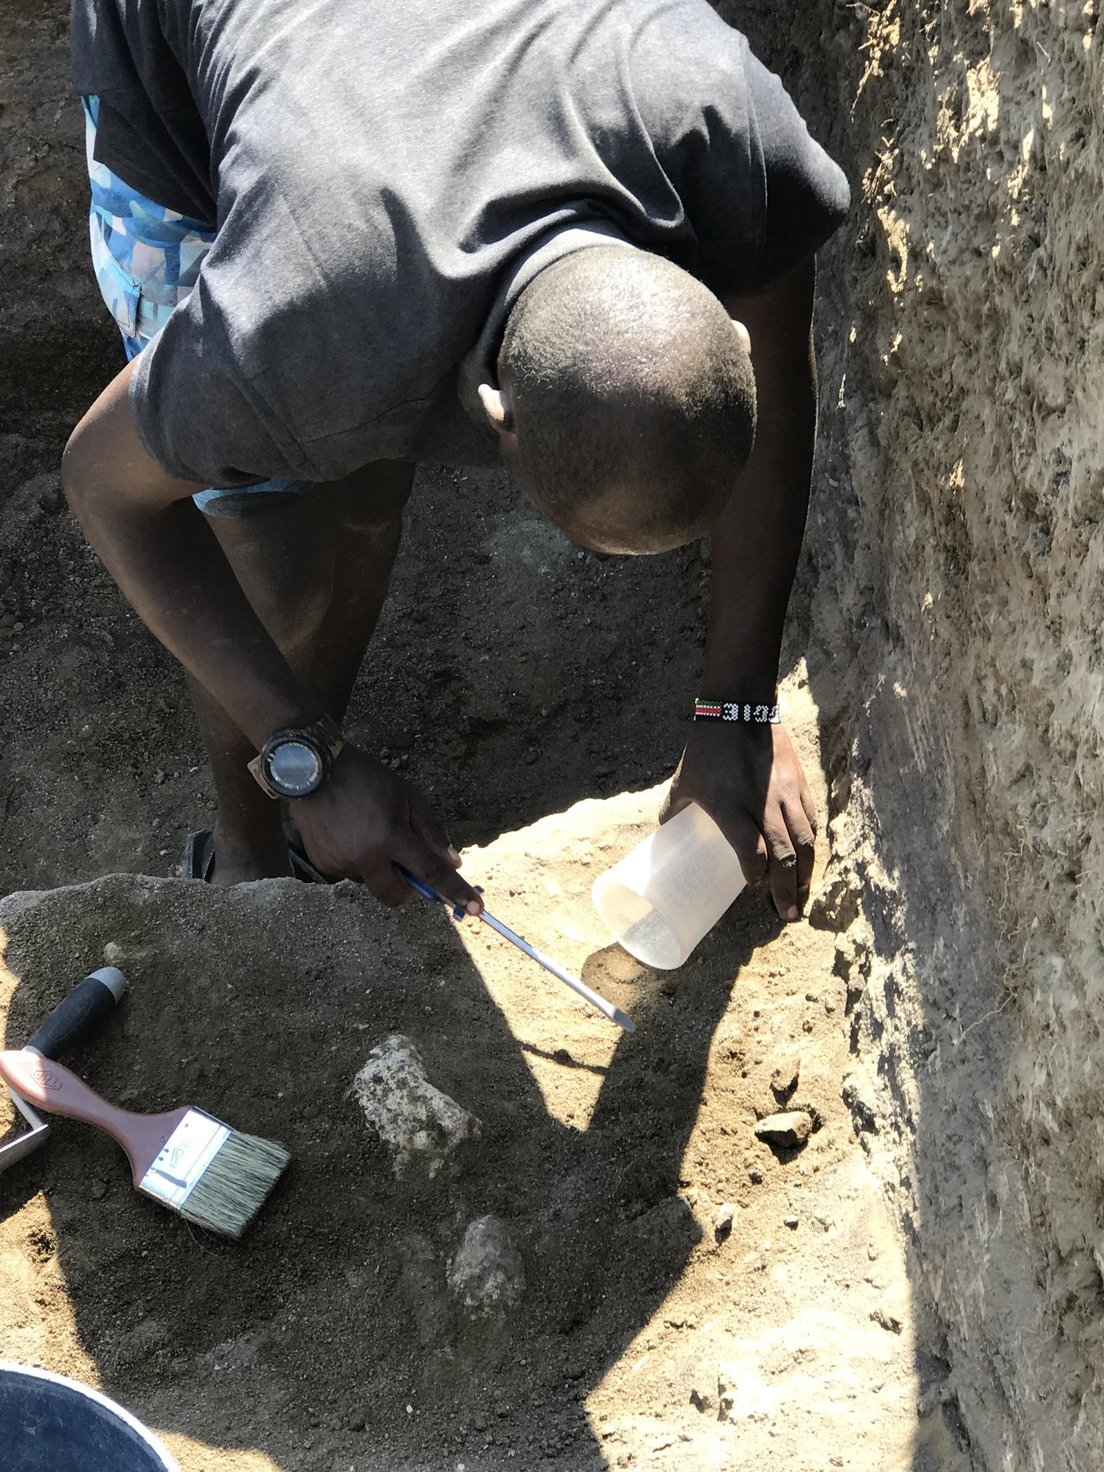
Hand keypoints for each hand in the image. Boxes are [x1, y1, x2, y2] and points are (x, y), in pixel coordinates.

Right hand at [290, 746, 483, 912]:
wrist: (312, 770)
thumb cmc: (367, 779)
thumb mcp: (408, 796)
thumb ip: (432, 831)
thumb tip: (453, 864)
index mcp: (390, 836)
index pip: (430, 872)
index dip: (455, 892)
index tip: (475, 910)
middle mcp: (365, 856)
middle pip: (396, 896)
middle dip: (408, 889)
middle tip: (408, 866)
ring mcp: (341, 863)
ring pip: (373, 882)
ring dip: (380, 869)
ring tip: (368, 833)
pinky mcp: (323, 864)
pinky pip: (351, 873)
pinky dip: (358, 861)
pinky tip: (349, 833)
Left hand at [660, 720, 816, 921]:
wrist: (740, 706)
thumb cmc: (707, 746)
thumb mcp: (685, 779)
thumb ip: (675, 807)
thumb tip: (665, 831)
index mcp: (731, 806)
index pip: (752, 853)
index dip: (755, 877)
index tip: (752, 888)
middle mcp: (763, 804)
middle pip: (784, 856)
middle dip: (787, 889)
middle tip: (786, 915)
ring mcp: (785, 794)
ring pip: (804, 841)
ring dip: (805, 873)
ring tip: (802, 895)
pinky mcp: (800, 784)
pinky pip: (810, 820)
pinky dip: (810, 844)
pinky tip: (807, 859)